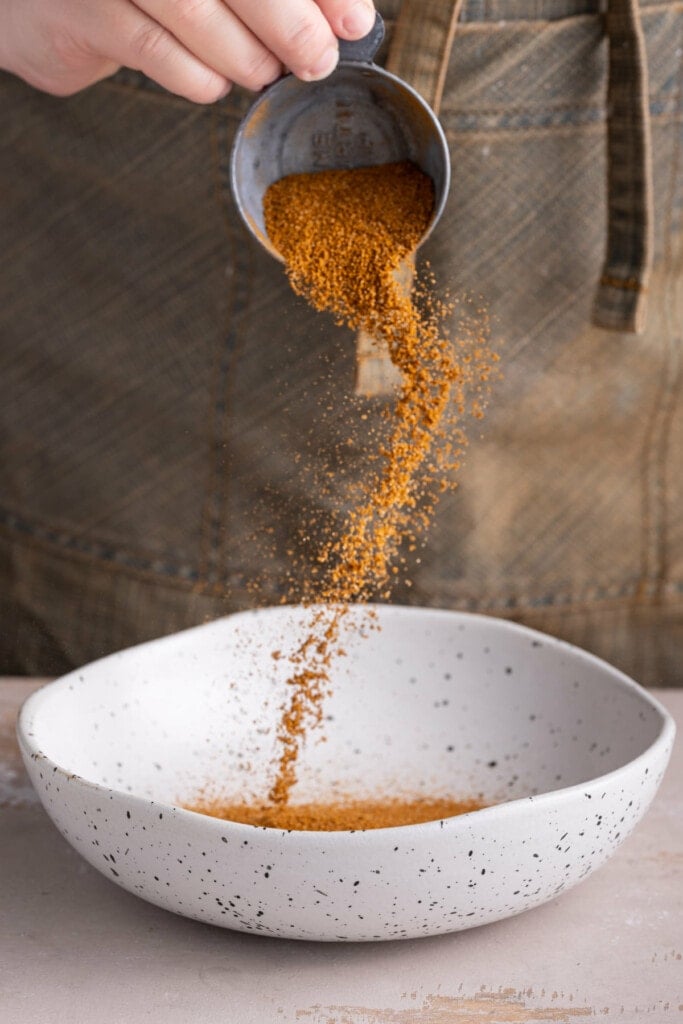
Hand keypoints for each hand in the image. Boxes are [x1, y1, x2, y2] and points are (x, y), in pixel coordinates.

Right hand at [0, 0, 375, 102]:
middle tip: (318, 59)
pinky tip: (215, 81)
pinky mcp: (78, 7)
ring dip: (244, 53)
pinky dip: (198, 76)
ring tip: (266, 73)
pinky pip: (153, 48)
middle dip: (288, 20)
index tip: (355, 20)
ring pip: (191, 7)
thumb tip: (347, 15)